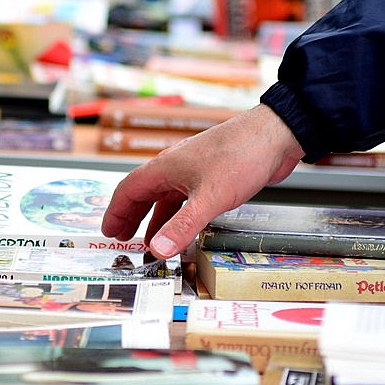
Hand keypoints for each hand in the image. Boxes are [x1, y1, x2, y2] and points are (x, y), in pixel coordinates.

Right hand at [100, 105, 303, 258]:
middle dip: (131, 217)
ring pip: (166, 197)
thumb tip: (158, 249)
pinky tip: (185, 226)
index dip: (116, 212)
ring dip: (156, 219)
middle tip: (123, 238)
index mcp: (165, 167)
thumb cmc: (241, 155)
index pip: (128, 190)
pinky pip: (186, 198)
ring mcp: (194, 170)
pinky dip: (179, 215)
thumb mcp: (209, 198)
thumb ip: (182, 226)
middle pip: (144, 194)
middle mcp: (175, 167)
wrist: (276, 135)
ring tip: (151, 241)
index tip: (108, 232)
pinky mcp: (212, 175)